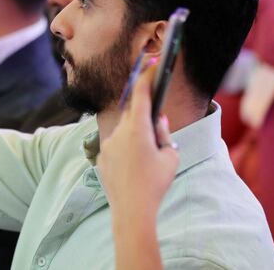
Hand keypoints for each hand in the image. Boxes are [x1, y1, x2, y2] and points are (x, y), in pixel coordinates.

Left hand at [98, 61, 178, 218]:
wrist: (132, 211)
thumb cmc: (156, 183)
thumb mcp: (171, 156)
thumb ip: (163, 133)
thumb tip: (156, 121)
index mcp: (137, 128)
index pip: (141, 94)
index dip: (147, 76)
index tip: (152, 62)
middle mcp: (119, 132)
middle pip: (133, 113)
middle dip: (145, 114)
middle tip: (158, 123)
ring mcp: (108, 144)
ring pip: (125, 131)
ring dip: (136, 134)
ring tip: (149, 155)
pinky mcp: (102, 157)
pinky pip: (116, 146)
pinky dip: (127, 150)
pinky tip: (135, 167)